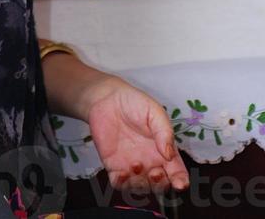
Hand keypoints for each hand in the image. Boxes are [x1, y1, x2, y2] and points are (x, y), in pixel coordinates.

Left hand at [85, 76, 189, 195]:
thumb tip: (170, 155)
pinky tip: (121, 174)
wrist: (106, 99)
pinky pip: (119, 184)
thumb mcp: (154, 112)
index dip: (180, 181)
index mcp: (163, 151)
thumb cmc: (134, 103)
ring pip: (142, 188)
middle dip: (160, 185)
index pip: (176, 172)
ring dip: (141, 184)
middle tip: (155, 173)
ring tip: (136, 165)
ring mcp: (132, 167)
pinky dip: (122, 185)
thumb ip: (164, 132)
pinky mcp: (114, 167)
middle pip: (161, 185)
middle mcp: (150, 162)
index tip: (180, 184)